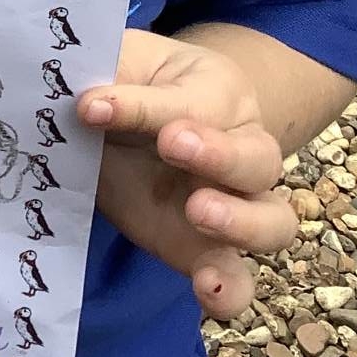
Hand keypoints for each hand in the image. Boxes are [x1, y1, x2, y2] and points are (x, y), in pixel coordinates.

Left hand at [78, 29, 296, 319]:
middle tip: (171, 143)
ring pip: (272, 221)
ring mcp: (234, 206)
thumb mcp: (119, 64)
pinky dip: (230, 290)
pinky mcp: (206, 251)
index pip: (191, 100)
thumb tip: (84, 95)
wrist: (139, 117)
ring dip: (240, 222)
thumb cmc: (134, 83)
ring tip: (197, 213)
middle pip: (257, 158)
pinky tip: (207, 293)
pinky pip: (239, 279)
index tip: (91, 106)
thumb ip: (108, 73)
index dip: (141, 105)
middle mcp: (243, 149)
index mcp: (219, 91)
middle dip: (218, 153)